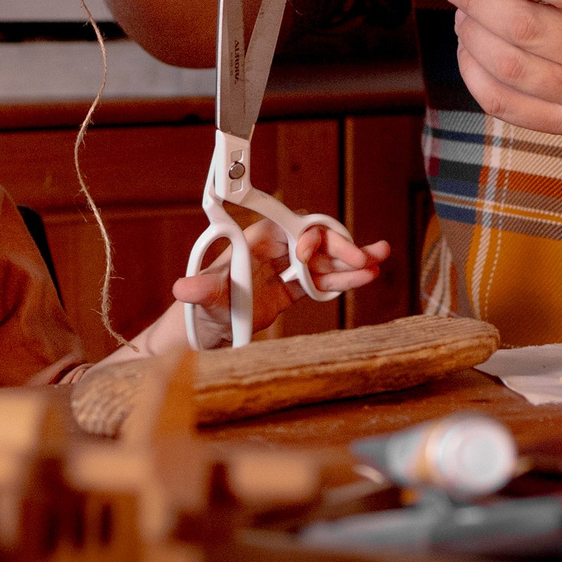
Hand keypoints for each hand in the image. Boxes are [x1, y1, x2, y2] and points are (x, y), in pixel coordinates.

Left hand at [172, 222, 389, 347]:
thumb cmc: (203, 308)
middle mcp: (273, 252)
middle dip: (341, 248)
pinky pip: (320, 282)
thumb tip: (184, 288)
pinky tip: (363, 279)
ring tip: (378, 263)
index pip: (290, 229)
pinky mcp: (290, 292)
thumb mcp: (205, 299)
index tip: (315, 253)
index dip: (309, 235)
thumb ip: (201, 291)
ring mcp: (283, 271)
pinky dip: (342, 281)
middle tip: (365, 257)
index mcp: (255, 242)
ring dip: (349, 263)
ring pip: (322, 261)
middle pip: (314, 242)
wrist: (205, 332)